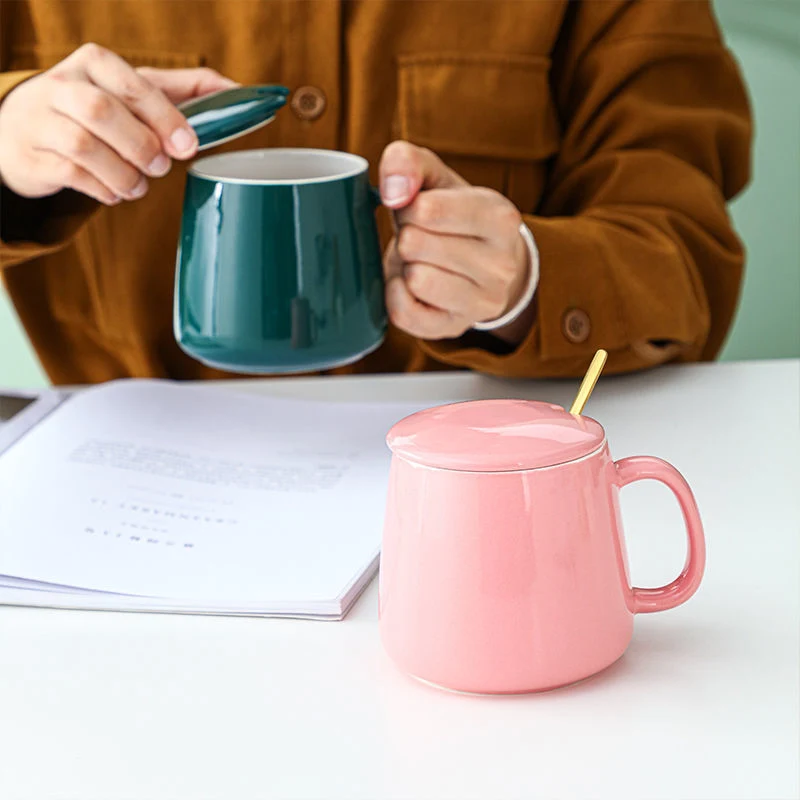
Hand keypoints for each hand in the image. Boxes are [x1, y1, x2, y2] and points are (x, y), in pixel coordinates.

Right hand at [0, 43, 235, 204]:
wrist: (24, 132)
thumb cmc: (93, 110)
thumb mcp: (131, 92)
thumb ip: (181, 90)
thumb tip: (234, 90)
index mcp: (94, 64)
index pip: (131, 84)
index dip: (164, 116)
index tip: (190, 145)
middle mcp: (62, 84)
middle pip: (102, 111)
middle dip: (141, 146)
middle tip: (161, 167)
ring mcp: (41, 119)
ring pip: (84, 146)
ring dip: (124, 174)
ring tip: (138, 185)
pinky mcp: (34, 156)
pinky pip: (72, 175)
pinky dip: (103, 190)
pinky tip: (114, 192)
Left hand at [379, 141, 530, 340]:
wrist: (478, 264)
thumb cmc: (449, 214)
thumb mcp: (434, 176)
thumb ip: (407, 161)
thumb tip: (394, 193)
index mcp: (502, 218)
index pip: (428, 209)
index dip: (409, 206)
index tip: (420, 210)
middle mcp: (501, 265)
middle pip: (416, 243)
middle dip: (407, 235)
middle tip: (421, 237)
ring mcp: (481, 303)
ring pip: (414, 279)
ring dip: (405, 266)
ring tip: (422, 260)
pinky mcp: (453, 328)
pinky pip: (404, 312)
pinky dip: (396, 294)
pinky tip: (410, 285)